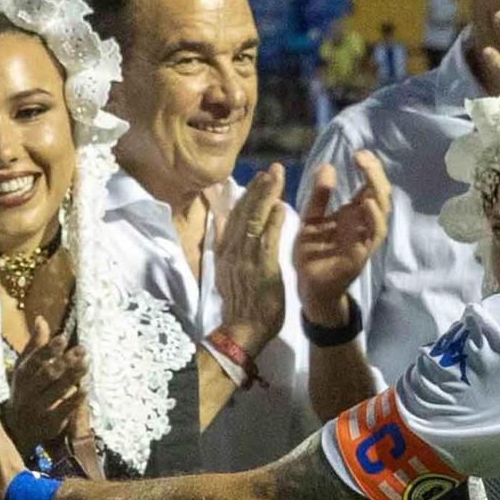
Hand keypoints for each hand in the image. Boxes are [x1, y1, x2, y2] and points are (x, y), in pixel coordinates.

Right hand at [5, 314, 87, 454]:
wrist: (17, 429)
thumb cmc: (25, 391)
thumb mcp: (25, 368)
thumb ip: (35, 345)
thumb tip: (41, 319)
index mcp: (22, 375)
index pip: (34, 360)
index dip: (48, 349)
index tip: (63, 338)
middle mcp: (28, 391)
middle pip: (47, 374)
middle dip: (65, 361)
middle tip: (82, 350)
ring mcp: (38, 408)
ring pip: (56, 391)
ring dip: (72, 376)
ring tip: (86, 363)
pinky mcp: (50, 423)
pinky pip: (63, 410)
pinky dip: (75, 399)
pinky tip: (86, 388)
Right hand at [213, 165, 288, 353]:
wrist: (243, 330)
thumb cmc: (240, 302)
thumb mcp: (226, 268)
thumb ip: (224, 241)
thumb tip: (218, 218)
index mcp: (225, 250)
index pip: (235, 215)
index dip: (246, 194)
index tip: (258, 177)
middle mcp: (232, 250)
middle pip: (244, 212)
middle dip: (258, 188)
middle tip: (272, 169)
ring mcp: (245, 258)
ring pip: (254, 220)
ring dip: (265, 196)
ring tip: (276, 176)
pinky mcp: (260, 268)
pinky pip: (267, 240)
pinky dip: (273, 222)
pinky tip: (281, 206)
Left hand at [296, 152, 390, 322]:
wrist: (307, 288)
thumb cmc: (312, 254)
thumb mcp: (311, 219)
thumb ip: (319, 196)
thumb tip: (327, 166)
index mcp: (353, 215)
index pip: (369, 186)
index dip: (369, 168)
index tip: (359, 152)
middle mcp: (363, 225)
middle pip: (379, 194)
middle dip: (375, 173)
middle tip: (362, 156)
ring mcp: (364, 239)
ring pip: (382, 212)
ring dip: (376, 190)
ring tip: (366, 170)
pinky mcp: (361, 254)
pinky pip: (373, 235)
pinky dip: (372, 218)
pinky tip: (364, 202)